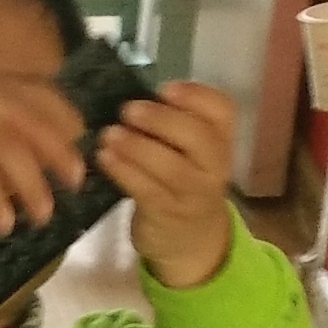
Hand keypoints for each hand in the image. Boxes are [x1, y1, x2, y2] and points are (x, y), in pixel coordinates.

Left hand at [96, 81, 239, 287]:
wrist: (190, 240)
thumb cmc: (180, 181)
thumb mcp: (187, 152)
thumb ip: (171, 125)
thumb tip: (128, 93)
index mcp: (221, 139)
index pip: (223, 110)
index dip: (196, 96)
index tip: (164, 87)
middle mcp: (213, 165)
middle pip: (198, 137)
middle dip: (161, 120)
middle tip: (127, 109)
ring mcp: (193, 192)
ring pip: (171, 167)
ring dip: (136, 147)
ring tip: (108, 134)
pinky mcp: (167, 214)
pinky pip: (146, 190)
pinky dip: (123, 172)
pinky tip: (104, 157)